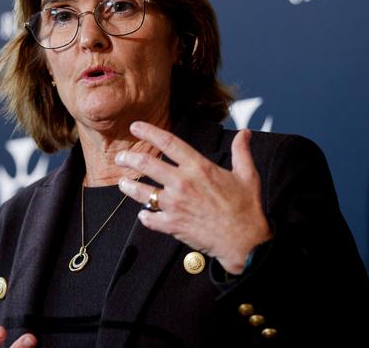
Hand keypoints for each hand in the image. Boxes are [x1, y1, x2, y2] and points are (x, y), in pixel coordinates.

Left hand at [116, 121, 271, 274]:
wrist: (245, 241)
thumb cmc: (246, 207)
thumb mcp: (248, 174)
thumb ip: (242, 151)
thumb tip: (245, 133)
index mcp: (198, 167)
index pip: (168, 142)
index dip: (149, 132)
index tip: (135, 127)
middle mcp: (182, 183)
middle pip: (147, 164)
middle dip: (129, 158)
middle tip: (121, 156)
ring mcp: (175, 205)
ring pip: (142, 192)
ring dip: (128, 186)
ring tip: (122, 182)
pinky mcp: (172, 225)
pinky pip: (150, 219)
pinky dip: (144, 215)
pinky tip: (143, 212)